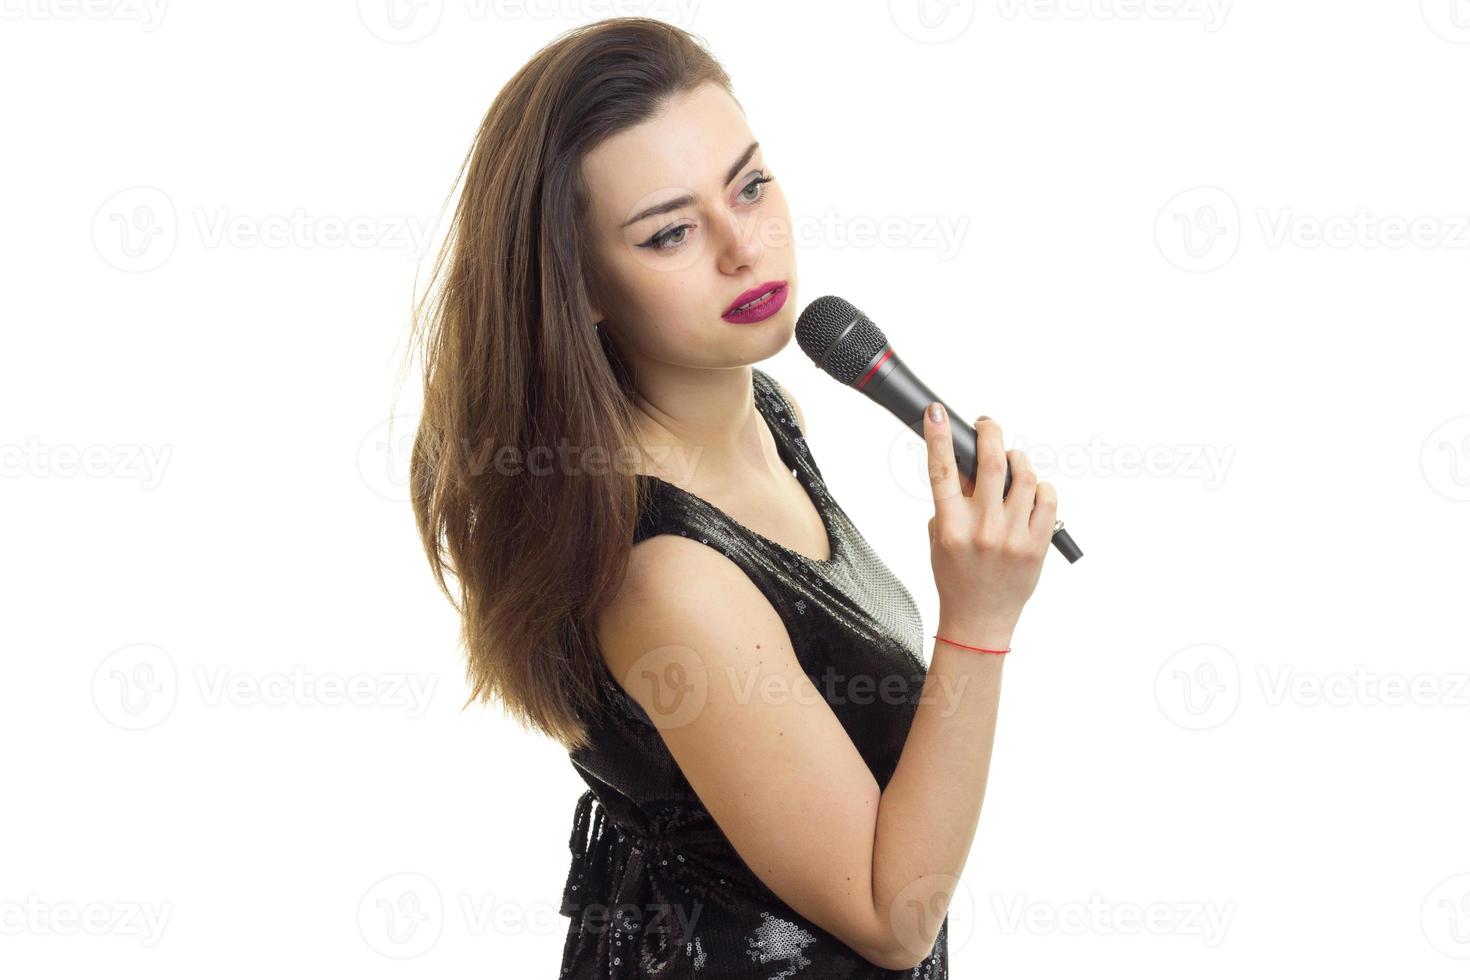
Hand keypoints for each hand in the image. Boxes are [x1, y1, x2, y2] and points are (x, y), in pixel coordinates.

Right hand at [922, 403, 1054, 640]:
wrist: (979, 617)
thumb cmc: (956, 576)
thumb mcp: (940, 537)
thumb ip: (950, 502)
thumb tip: (966, 464)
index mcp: (951, 526)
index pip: (942, 471)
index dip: (938, 436)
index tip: (937, 412)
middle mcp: (982, 529)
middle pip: (991, 463)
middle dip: (990, 433)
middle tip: (987, 425)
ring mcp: (1013, 536)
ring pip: (1024, 476)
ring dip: (1017, 458)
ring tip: (1011, 460)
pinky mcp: (1038, 545)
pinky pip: (1047, 498)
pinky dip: (1039, 486)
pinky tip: (1030, 490)